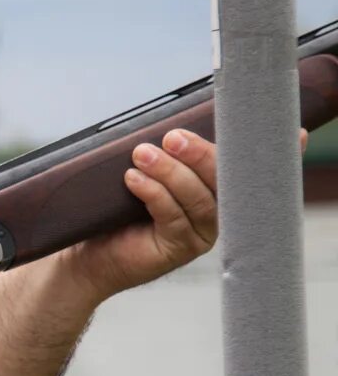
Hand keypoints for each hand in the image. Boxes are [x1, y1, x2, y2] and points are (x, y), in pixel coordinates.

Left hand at [55, 127, 307, 302]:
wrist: (88, 254)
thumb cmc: (117, 211)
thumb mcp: (144, 173)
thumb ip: (167, 152)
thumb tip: (171, 122)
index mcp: (217, 190)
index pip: (243, 166)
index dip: (265, 150)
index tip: (288, 132)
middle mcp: (217, 212)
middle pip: (223, 179)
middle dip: (199, 154)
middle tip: (172, 137)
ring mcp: (200, 233)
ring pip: (197, 197)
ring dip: (170, 172)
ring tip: (143, 155)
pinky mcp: (178, 249)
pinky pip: (172, 217)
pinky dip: (153, 194)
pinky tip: (134, 179)